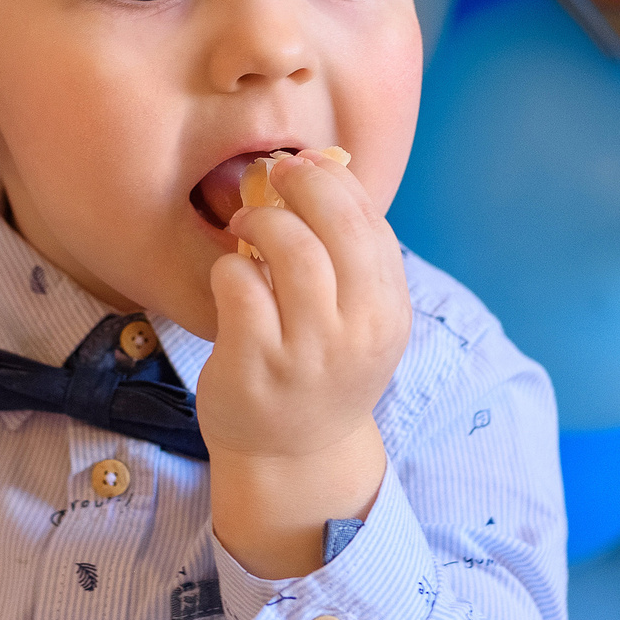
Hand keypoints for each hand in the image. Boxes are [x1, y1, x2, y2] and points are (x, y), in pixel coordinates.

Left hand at [199, 149, 410, 578]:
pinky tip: (231, 279)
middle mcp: (356, 333)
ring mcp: (305, 352)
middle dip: (301, 185)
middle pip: (337, 226)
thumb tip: (322, 164)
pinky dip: (229, 267)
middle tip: (275, 178)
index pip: (372, 222)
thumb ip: (350, 254)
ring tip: (247, 227)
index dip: (336, 181)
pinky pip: (238, 283)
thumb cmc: (322, 368)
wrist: (293, 455)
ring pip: (287, 248)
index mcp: (390, 313)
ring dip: (260, 222)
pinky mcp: (253, 364)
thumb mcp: (359, 318)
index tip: (307, 166)